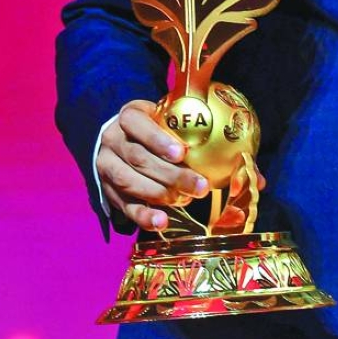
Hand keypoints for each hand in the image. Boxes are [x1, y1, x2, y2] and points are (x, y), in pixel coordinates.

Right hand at [97, 99, 209, 232]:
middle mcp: (113, 140)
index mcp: (128, 116)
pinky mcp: (108, 191)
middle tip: (200, 186)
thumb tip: (230, 142)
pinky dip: (144, 216)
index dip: (158, 140)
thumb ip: (186, 125)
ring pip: (130, 182)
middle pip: (139, 158)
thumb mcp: (165, 117)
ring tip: (185, 201)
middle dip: (171, 174)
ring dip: (160, 195)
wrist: (122, 140)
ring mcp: (107, 166)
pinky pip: (125, 206)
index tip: (181, 153)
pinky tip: (161, 222)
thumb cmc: (155, 127)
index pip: (137, 124)